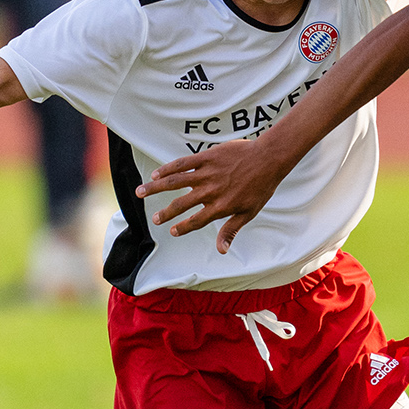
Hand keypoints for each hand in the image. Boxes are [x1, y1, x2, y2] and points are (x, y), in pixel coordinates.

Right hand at [136, 138, 284, 252]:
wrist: (268, 159)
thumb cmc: (261, 187)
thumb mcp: (249, 212)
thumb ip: (231, 230)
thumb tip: (221, 251)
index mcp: (220, 206)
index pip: (196, 220)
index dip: (183, 227)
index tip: (172, 231)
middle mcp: (210, 191)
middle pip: (181, 204)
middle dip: (166, 213)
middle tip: (155, 219)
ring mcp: (207, 173)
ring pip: (175, 182)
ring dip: (155, 188)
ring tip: (140, 192)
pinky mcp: (206, 157)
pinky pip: (182, 164)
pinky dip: (167, 169)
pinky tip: (155, 174)